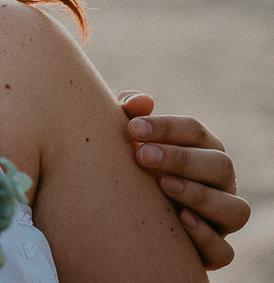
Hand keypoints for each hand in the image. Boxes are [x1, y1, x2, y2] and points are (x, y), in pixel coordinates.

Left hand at [118, 90, 251, 269]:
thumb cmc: (127, 164)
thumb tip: (142, 102)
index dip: (166, 127)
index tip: (132, 127)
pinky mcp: (213, 252)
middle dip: (181, 158)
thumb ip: (129, 113)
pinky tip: (180, 221)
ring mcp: (221, 219)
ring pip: (234, 209)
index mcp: (202, 150)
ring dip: (200, 196)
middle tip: (142, 156)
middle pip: (220, 165)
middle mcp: (220, 183)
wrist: (120, 214)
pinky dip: (206, 237)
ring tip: (163, 184)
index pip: (196, 131)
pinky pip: (224, 252)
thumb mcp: (125, 138)